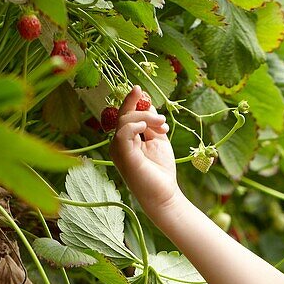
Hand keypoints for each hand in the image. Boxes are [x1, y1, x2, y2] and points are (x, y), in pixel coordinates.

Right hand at [109, 86, 179, 219]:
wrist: (164, 194)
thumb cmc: (161, 170)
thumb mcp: (159, 140)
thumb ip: (153, 123)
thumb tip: (148, 105)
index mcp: (126, 139)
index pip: (125, 114)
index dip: (131, 100)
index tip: (140, 89)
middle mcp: (118, 143)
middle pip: (125, 115)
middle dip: (145, 111)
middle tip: (163, 122)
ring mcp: (118, 149)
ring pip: (125, 121)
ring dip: (145, 118)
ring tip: (162, 126)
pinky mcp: (122, 155)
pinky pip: (122, 133)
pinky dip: (134, 126)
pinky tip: (146, 128)